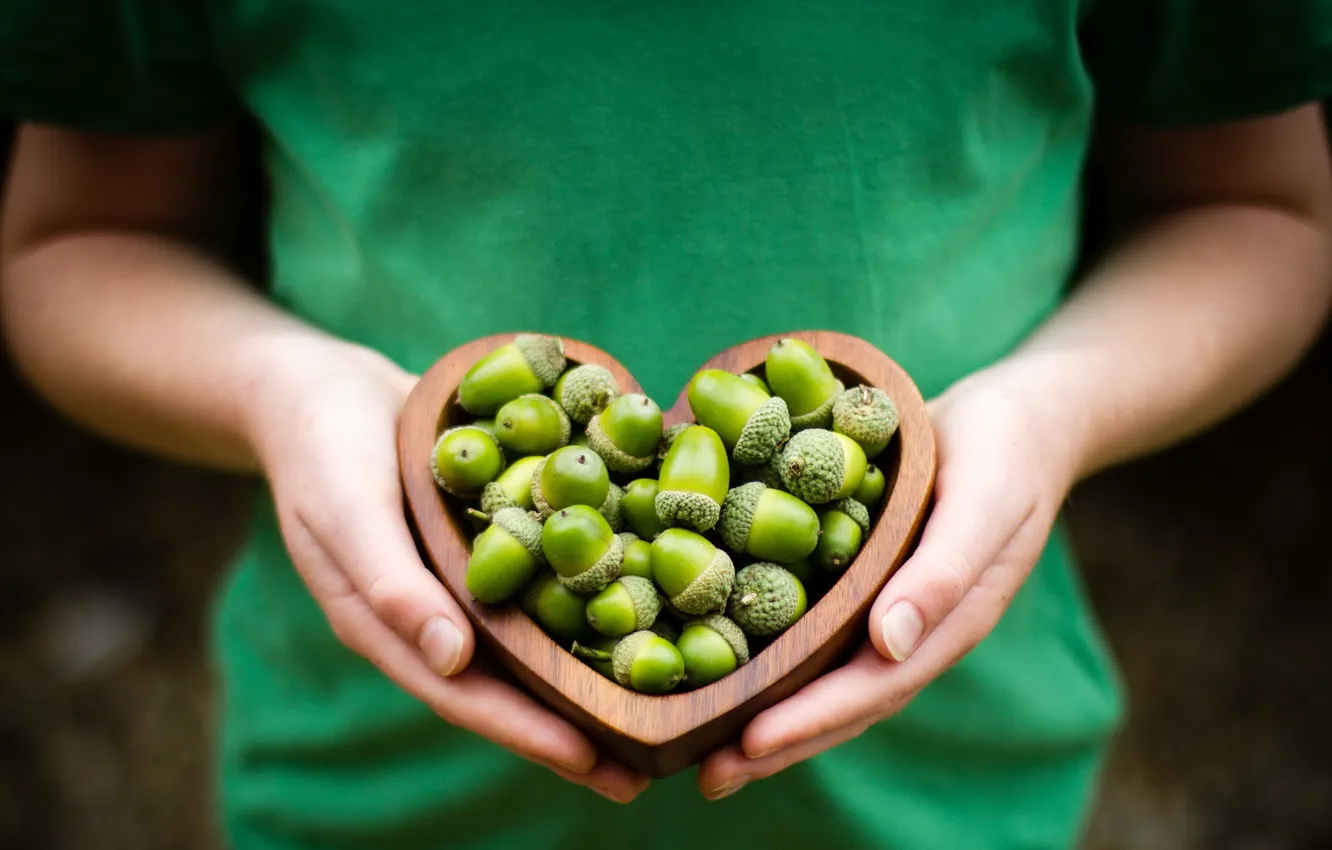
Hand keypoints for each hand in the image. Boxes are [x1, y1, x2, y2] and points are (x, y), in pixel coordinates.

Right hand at [246, 340, 650, 803]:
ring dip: (588, 676)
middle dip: (573, 728)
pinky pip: (540, 582)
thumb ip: (389, 585)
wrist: (324, 387)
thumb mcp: (345, 509)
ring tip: (655, 710)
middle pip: (509, 686)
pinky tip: (640, 609)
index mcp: (391, 628)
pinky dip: (584, 603)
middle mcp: (434, 617)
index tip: (591, 760)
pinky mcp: (488, 542)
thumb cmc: (323, 448)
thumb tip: (451, 663)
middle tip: (646, 767)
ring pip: (530, 644)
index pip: (465, 696)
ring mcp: (462, 583)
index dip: (527, 731)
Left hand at [697, 368, 1079, 799]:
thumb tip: (889, 646)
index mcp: (945, 625)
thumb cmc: (1006, 453)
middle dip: (776, 742)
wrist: (1018, 418)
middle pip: (839, 702)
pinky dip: (776, 654)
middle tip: (706, 776)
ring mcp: (886, 609)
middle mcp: (910, 631)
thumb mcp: (985, 501)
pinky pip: (817, 629)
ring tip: (705, 744)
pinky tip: (726, 663)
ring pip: (823, 675)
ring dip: (769, 712)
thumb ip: (944, 573)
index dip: (810, 720)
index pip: (871, 689)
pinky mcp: (862, 578)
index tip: (750, 744)